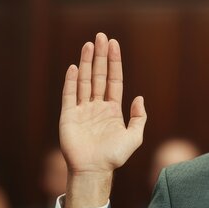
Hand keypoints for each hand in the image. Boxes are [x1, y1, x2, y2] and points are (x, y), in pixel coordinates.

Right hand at [59, 33, 146, 207]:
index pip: (114, 80)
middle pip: (99, 75)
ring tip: (89, 45)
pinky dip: (71, 81)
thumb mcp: (134, 137)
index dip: (114, 62)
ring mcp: (82, 110)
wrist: (94, 171)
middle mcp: (97, 106)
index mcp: (112, 109)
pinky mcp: (68, 116)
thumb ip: (139, 118)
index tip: (114, 44)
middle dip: (100, 56)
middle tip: (102, 36)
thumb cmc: (114, 157)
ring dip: (86, 62)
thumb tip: (140, 97)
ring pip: (85, 81)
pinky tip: (74, 67)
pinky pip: (69, 95)